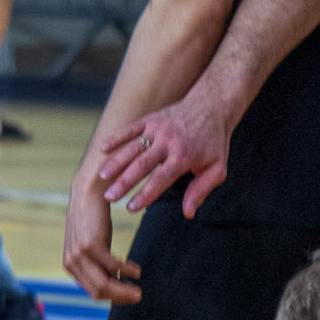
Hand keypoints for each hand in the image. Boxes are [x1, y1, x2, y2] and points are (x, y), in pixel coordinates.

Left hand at [62, 164, 142, 304]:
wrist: (88, 191)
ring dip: (124, 290)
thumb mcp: (93, 244)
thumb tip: (116, 282)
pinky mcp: (91, 245)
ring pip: (104, 284)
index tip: (129, 296)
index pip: (93, 291)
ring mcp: (80, 255)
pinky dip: (127, 271)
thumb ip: (97, 263)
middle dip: (120, 297)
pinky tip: (137, 270)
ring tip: (139, 288)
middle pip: (98, 292)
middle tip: (138, 296)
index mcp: (70, 265)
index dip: (113, 297)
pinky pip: (113, 267)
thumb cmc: (94, 218)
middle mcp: (72, 263)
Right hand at [98, 86, 232, 218]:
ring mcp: (158, 128)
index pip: (160, 179)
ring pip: (132, 147)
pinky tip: (102, 149)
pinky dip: (116, 137)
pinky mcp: (151, 118)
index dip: (145, 195)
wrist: (213, 106)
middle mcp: (168, 141)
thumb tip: (188, 214)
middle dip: (124, 182)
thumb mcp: (217, 169)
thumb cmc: (214, 142)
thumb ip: (201, 190)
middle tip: (109, 198)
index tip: (131, 208)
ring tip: (102, 178)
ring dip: (116, 162)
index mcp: (184, 156)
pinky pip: (130, 128)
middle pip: (142, 165)